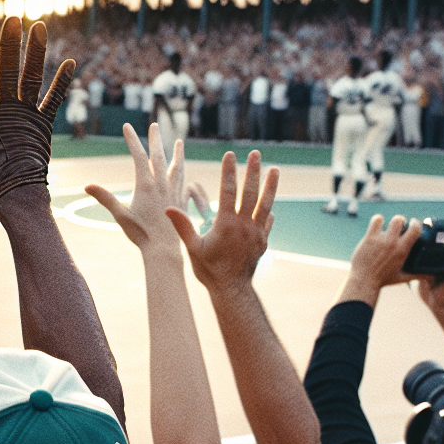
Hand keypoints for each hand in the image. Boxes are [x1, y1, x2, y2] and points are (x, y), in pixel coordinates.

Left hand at [0, 17, 74, 212]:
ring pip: (32, 78)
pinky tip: (69, 64)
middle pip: (9, 71)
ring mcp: (26, 116)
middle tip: (14, 19)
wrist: (11, 197)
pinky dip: (61, 84)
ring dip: (36, 54)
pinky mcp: (42, 126)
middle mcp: (6, 110)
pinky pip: (54, 101)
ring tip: (39, 27)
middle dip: (11, 45)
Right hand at [84, 122, 208, 255]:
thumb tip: (87, 186)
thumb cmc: (140, 234)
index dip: (132, 140)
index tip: (127, 126)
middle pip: (159, 156)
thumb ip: (105, 198)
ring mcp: (174, 193)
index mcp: (146, 185)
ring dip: (177, 154)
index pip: (139, 156)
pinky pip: (184, 183)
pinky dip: (184, 175)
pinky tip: (185, 175)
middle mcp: (162, 185)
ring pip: (177, 167)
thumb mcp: (120, 215)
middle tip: (155, 125)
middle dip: (156, 139)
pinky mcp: (181, 203)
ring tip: (180, 142)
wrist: (163, 249)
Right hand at [168, 150, 278, 294]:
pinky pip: (267, 222)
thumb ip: (182, 226)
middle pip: (250, 192)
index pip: (228, 191)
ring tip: (275, 169)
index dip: (229, 172)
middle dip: (252, 171)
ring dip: (270, 185)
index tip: (229, 155)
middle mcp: (244, 225)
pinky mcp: (262, 242)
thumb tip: (168, 208)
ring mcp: (256, 233)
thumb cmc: (209, 270)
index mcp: (226, 223)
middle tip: (255, 153)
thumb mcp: (192, 248)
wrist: (231, 290)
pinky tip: (270, 207)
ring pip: (265, 204)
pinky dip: (268, 212)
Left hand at [339, 215, 421, 306]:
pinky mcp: (369, 238)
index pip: (415, 229)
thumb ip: (417, 275)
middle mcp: (393, 243)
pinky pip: (376, 221)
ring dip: (391, 221)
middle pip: (400, 220)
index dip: (416, 223)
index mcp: (402, 250)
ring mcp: (381, 240)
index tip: (414, 224)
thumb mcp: (402, 278)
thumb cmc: (383, 280)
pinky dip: (378, 220)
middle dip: (401, 221)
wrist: (364, 281)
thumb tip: (430, 277)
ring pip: (390, 220)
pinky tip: (378, 225)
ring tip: (389, 226)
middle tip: (399, 226)